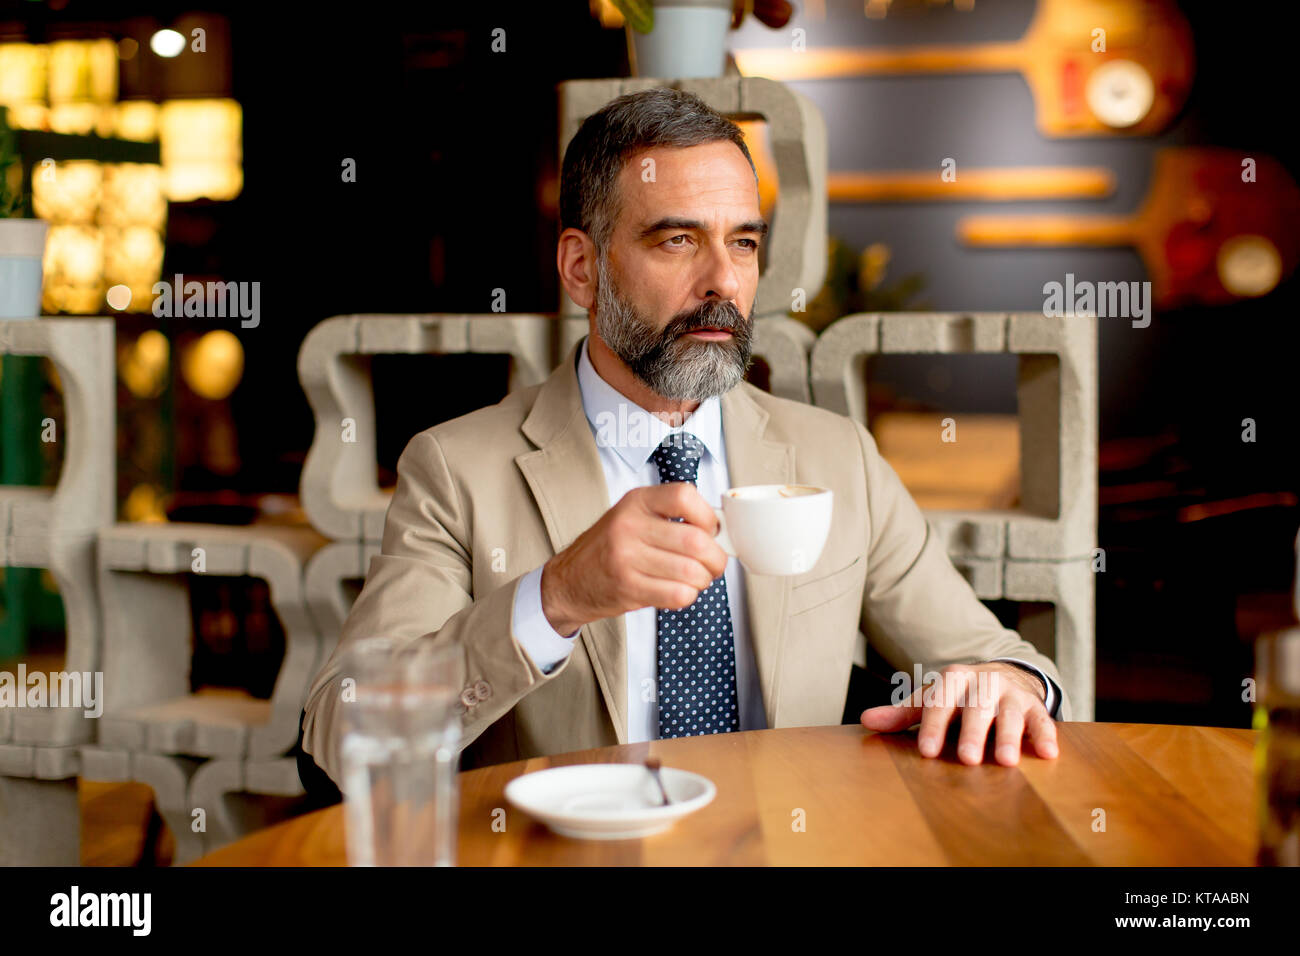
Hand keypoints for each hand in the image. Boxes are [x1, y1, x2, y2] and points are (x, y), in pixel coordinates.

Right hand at [539, 483, 727, 635]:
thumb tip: (719, 530)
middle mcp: (629, 525)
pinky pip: (678, 594)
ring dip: (703, 580)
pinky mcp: (627, 588)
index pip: (684, 496)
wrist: (570, 580)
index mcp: (636, 501)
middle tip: (713, 563)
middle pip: (695, 541)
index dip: (708, 517)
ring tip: (695, 579)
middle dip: (715, 558)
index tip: (711, 531)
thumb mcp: (633, 516)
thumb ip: (671, 517)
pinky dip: (688, 596)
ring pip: (691, 572)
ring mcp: (626, 558)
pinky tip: (678, 590)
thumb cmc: (609, 547)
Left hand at [859, 663, 1058, 765]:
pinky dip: (1045, 735)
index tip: (927, 752)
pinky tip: (1047, 754)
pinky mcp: (1034, 705)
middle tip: (967, 759)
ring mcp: (1010, 693)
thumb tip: (865, 721)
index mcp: (953, 678)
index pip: (940, 702)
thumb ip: (902, 713)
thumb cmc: (958, 696)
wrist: (1000, 676)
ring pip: (1011, 714)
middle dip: (973, 732)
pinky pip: (1042, 719)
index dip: (933, 726)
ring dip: (1010, 736)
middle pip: (977, 707)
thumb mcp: (931, 700)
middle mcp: (983, 682)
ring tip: (1006, 761)